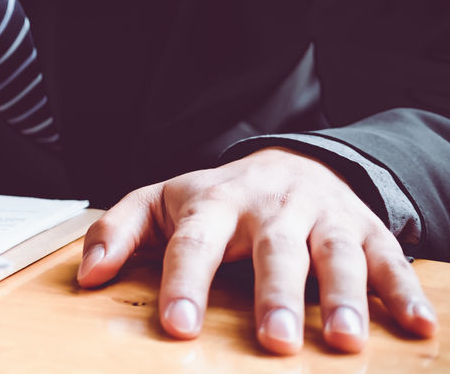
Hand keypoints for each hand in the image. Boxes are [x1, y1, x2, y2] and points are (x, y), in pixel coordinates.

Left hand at [77, 147, 438, 353]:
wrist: (290, 161)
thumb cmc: (217, 197)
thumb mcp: (160, 203)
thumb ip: (119, 233)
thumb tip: (86, 277)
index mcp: (214, 202)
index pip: (194, 243)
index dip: (185, 283)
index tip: (177, 325)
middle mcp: (270, 208)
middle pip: (273, 250)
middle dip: (275, 295)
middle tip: (274, 340)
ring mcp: (321, 217)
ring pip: (334, 254)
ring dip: (343, 296)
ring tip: (342, 340)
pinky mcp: (365, 229)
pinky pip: (389, 259)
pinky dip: (404, 290)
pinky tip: (416, 326)